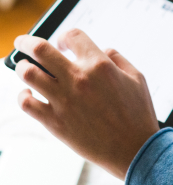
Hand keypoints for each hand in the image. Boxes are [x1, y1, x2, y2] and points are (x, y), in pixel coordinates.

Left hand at [14, 29, 159, 179]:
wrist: (133, 149)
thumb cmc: (138, 113)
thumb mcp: (136, 77)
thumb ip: (117, 58)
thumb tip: (101, 50)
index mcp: (100, 65)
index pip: (72, 36)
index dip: (65, 37)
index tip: (63, 44)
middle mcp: (78, 79)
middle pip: (41, 50)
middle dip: (27, 42)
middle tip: (22, 42)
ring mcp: (63, 100)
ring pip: (28, 74)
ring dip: (22, 67)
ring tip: (23, 67)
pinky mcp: (54, 122)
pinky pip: (26, 103)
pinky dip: (22, 95)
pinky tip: (28, 93)